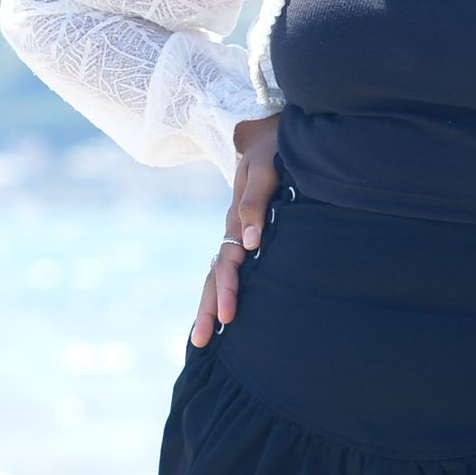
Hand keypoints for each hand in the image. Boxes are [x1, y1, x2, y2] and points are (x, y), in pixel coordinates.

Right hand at [189, 115, 280, 344]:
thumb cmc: (274, 149)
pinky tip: (220, 312)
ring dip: (210, 304)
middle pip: (215, 275)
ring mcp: (238, 234)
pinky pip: (230, 268)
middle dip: (208, 308)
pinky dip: (221, 291)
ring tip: (203, 338)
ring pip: (218, 275)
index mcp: (236, 220)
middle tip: (201, 342)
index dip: (227, 290)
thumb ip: (255, 201)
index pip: (227, 263)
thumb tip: (249, 243)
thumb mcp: (266, 167)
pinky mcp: (247, 235)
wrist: (272, 132)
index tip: (229, 317)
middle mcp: (233, 231)